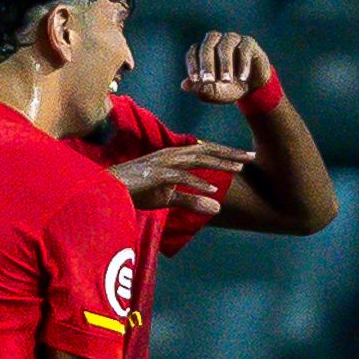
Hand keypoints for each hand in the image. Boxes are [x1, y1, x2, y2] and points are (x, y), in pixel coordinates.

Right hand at [116, 139, 249, 219]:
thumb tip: (217, 208)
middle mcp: (170, 155)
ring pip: (196, 160)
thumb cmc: (134, 192)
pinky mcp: (154, 176)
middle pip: (206, 151)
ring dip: (218, 163)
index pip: (205, 151)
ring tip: (238, 168)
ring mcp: (162, 164)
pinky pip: (180, 177)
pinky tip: (213, 188)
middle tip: (252, 157)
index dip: (226, 153)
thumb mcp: (168, 198)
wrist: (106, 192)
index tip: (246, 157)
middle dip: (229, 153)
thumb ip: (192, 200)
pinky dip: (197, 182)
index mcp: (174, 157)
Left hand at [181, 32, 273, 104]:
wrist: (253, 88)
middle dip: (207, 64)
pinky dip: (242, 64)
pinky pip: (244, 49)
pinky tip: (242, 78)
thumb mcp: (214, 93)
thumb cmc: (228, 88)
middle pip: (207, 46)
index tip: (195, 80)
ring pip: (225, 46)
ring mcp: (232, 39)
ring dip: (225, 64)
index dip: (192, 65)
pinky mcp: (248, 42)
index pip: (192, 53)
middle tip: (208, 80)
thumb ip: (200, 89)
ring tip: (226, 80)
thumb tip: (184, 85)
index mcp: (202, 51)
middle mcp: (215, 41)